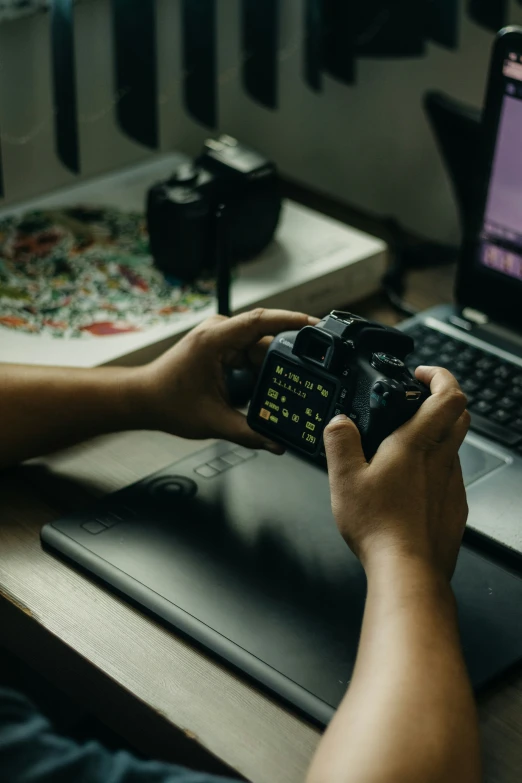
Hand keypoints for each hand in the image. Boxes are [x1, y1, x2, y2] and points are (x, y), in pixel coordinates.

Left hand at [135, 308, 316, 452]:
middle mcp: (218, 332)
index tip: (315, 326)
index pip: (260, 320)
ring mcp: (220, 338)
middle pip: (265, 337)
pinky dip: (262, 369)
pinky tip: (271, 385)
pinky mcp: (222, 347)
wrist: (143, 399)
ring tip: (290, 386)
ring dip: (274, 365)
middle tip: (310, 374)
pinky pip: (251, 352)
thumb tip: (277, 443)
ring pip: (260, 347)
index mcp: (214, 339)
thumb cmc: (166, 402)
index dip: (291, 320)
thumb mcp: (214, 422)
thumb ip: (250, 434)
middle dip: (288, 356)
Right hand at [323, 366, 469, 579]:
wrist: (408, 570)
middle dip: (443, 399)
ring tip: (406, 445)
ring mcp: (452, 484)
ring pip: (455, 446)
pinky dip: (435, 468)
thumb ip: (340, 442)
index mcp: (416, 444)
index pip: (449, 395)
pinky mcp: (454, 506)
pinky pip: (450, 475)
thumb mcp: (343, 479)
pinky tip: (411, 484)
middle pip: (460, 416)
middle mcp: (441, 460)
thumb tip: (338, 421)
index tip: (422, 374)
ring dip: (438, 435)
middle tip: (419, 400)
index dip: (440, 376)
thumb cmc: (379, 527)